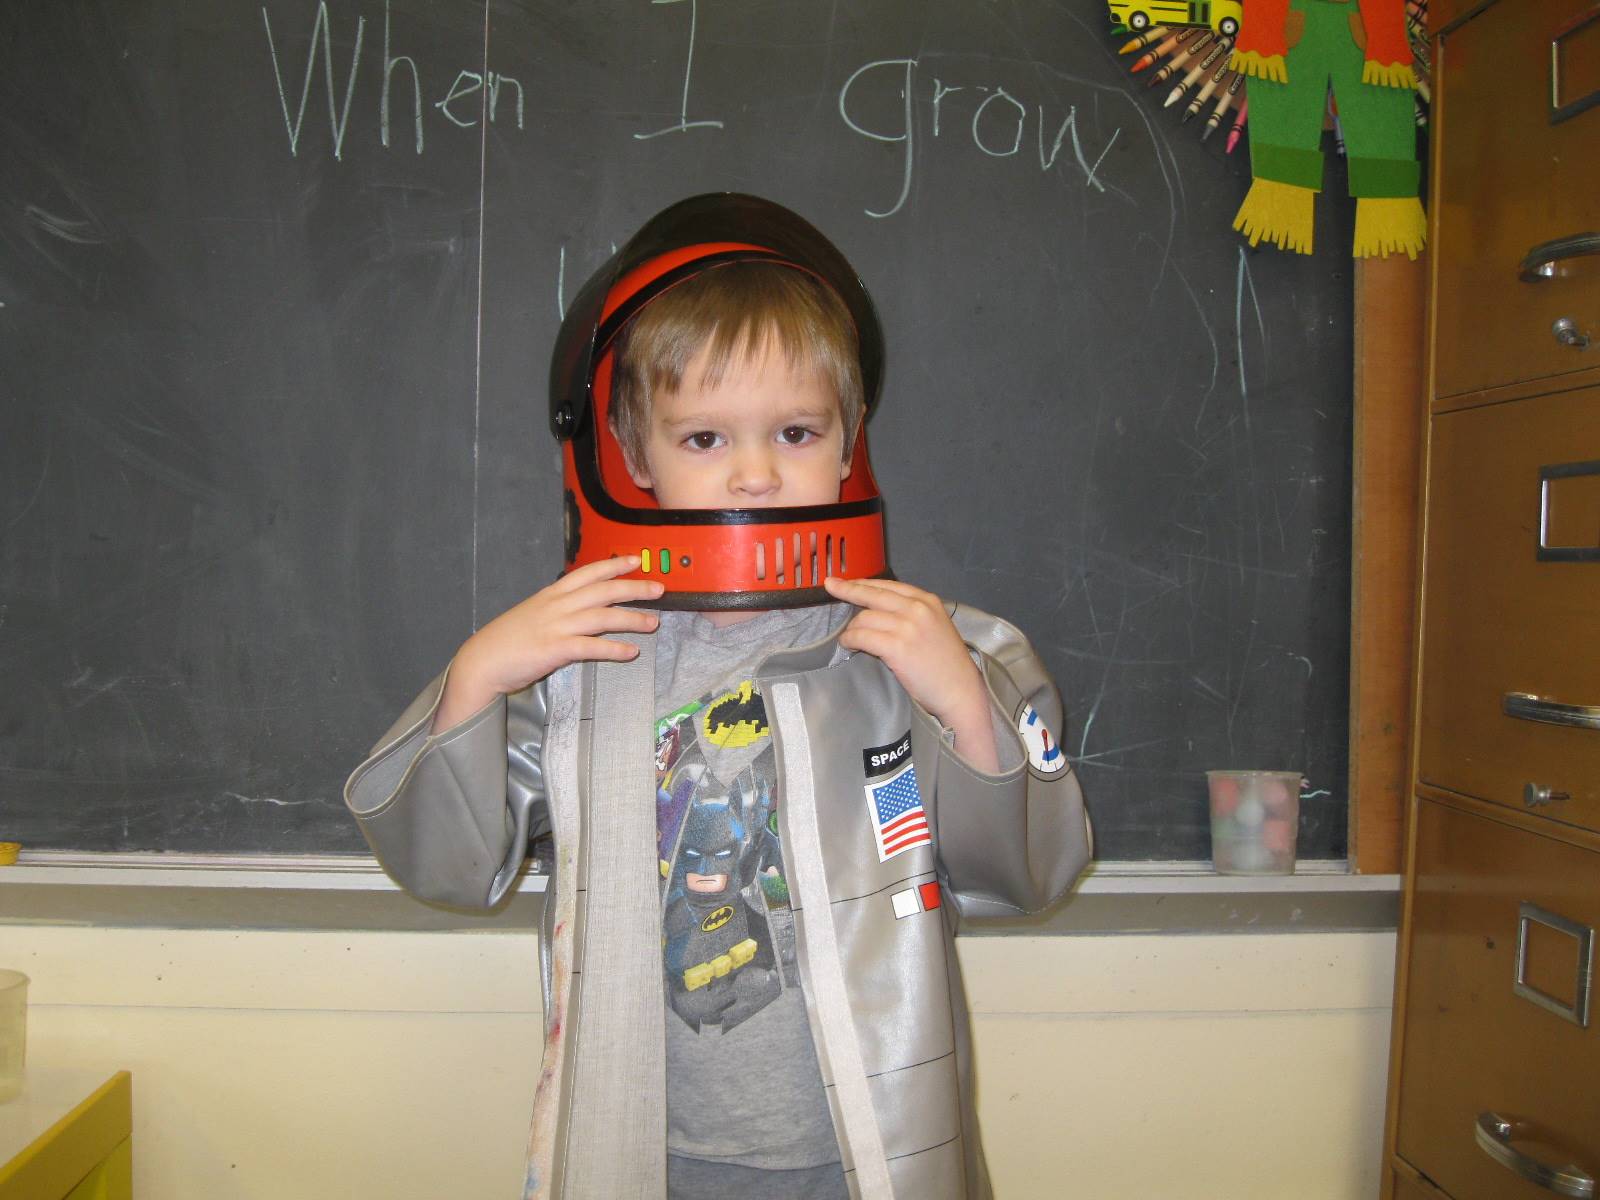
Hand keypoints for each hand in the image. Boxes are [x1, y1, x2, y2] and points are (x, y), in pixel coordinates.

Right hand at [434, 556, 662, 730]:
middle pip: (603, 591)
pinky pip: (591, 647)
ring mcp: (556, 626)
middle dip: (634, 587)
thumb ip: (558, 609)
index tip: (635, 559)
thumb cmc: (508, 640)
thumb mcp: (534, 614)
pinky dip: (614, 649)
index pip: (588, 573)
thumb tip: (582, 608)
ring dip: (632, 619)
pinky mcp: (554, 649)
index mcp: (552, 594)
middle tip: (659, 588)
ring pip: (602, 617)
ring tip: (654, 623)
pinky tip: (631, 652)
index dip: (613, 565)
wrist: (482, 661)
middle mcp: (556, 605)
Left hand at [823, 576, 999, 771]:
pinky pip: (862, 637)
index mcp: (927, 601)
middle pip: (872, 594)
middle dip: (848, 590)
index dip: (863, 583)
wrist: (961, 691)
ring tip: (849, 639)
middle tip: (830, 587)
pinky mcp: (897, 647)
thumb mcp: (935, 626)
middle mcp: (917, 608)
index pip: (888, 585)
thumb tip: (878, 611)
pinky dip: (850, 640)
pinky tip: (849, 645)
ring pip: (864, 618)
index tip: (846, 581)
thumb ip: (912, 614)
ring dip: (851, 629)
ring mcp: (907, 627)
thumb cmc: (948, 664)